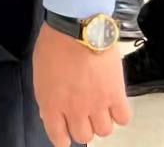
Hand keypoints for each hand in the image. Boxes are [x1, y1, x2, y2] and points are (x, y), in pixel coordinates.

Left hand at [33, 22, 131, 145]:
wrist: (77, 28)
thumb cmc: (54, 44)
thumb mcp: (40, 72)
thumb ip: (46, 97)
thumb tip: (50, 114)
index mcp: (52, 104)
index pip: (58, 137)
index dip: (62, 138)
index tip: (65, 136)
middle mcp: (75, 109)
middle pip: (83, 136)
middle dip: (82, 127)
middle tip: (82, 115)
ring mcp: (97, 104)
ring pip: (104, 131)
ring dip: (101, 121)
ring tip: (99, 107)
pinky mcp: (116, 95)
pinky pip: (123, 119)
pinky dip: (119, 114)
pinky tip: (113, 103)